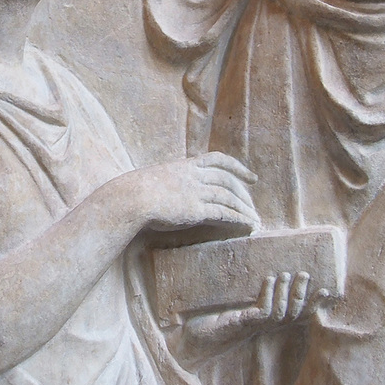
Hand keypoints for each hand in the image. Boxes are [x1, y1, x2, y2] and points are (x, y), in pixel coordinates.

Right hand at [137, 151, 260, 232]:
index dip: (237, 167)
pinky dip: (238, 218)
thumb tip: (173, 190)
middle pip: (227, 180)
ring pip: (228, 197)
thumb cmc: (135, 190)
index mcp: (184, 165)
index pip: (217, 160)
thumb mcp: (156, 178)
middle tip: (253, 204)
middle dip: (243, 192)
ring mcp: (196, 192)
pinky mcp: (196, 210)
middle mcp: (194, 176)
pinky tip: (246, 225)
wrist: (131, 198)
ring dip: (243, 208)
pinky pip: (223, 213)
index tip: (251, 176)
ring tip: (254, 219)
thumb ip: (171, 181)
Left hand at [178, 272, 331, 366]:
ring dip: (287, 293)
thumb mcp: (227, 306)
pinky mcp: (240, 325)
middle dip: (303, 297)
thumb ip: (240, 297)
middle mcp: (260, 328)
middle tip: (307, 274)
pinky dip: (267, 294)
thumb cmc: (206, 322)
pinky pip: (261, 312)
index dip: (312, 305)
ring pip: (280, 314)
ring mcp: (251, 328)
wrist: (188, 340)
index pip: (293, 316)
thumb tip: (255, 271)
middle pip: (292, 316)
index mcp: (261, 324)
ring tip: (289, 273)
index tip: (328, 291)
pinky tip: (268, 279)